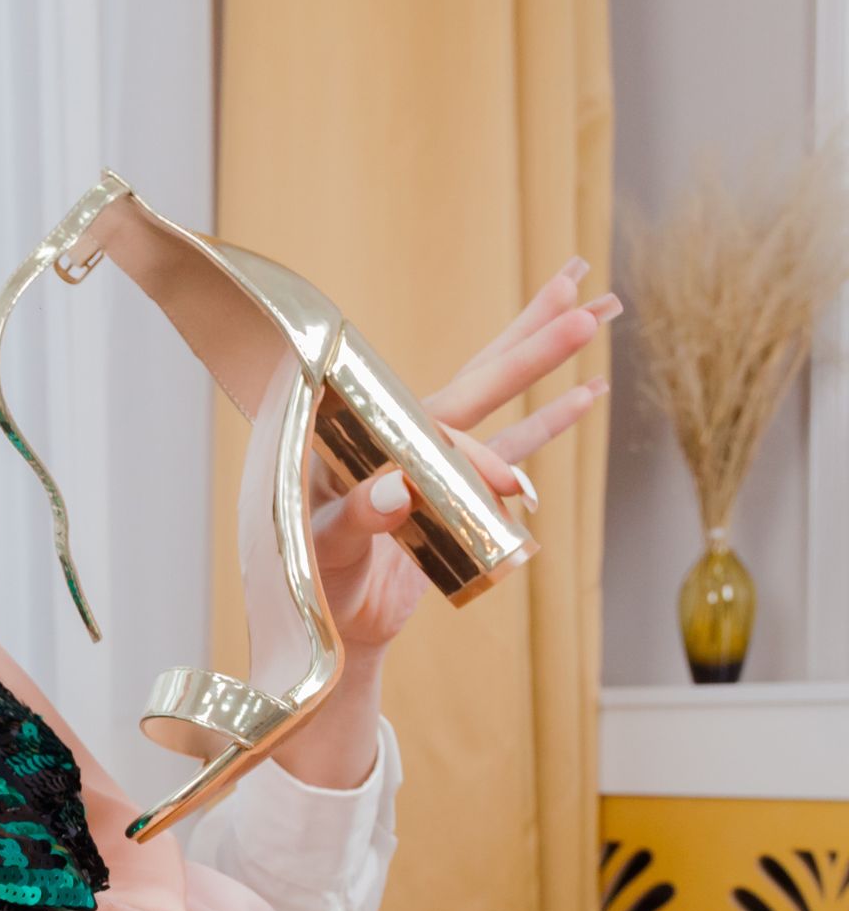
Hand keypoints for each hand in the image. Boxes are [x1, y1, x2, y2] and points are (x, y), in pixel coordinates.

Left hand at [309, 259, 617, 652]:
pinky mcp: (456, 489)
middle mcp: (400, 436)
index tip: (511, 491)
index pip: (433, 429)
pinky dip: (548, 422)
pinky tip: (590, 392)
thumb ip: (353, 519)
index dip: (478, 454)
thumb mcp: (322, 549)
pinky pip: (510, 448)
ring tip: (598, 309)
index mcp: (359, 438)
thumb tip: (394, 490)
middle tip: (580, 285)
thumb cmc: (312, 584)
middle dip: (529, 339)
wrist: (333, 625)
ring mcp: (431, 460)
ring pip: (498, 400)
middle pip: (474, 378)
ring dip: (544, 360)